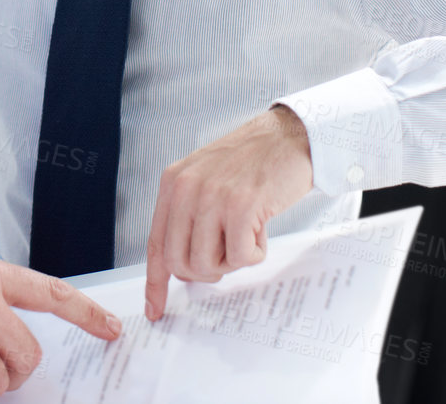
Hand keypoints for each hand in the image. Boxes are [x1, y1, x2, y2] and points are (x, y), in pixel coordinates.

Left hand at [143, 105, 313, 320]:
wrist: (290, 136)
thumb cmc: (253, 162)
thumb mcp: (206, 180)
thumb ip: (189, 216)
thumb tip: (180, 265)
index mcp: (173, 182)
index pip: (155, 243)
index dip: (155, 282)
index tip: (155, 308)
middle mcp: (186, 188)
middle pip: (179, 263)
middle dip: (205, 272)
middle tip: (227, 257)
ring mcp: (212, 197)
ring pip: (206, 265)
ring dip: (231, 261)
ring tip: (247, 235)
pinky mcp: (242, 206)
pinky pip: (239, 258)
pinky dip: (254, 253)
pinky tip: (262, 228)